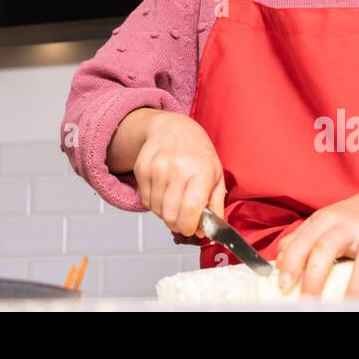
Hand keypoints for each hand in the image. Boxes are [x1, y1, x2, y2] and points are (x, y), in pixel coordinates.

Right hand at [133, 111, 224, 237]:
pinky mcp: (141, 169)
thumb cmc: (197, 152)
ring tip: (174, 200)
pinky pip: (145, 201)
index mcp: (200, 171)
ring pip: (156, 210)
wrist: (172, 128)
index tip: (193, 228)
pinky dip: (154, 203)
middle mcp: (176, 168)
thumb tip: (209, 231)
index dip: (190, 226)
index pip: (190, 208)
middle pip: (171, 214)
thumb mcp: (216, 175)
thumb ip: (216, 205)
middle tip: (184, 219)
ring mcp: (156, 168)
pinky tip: (163, 191)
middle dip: (178, 224)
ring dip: (165, 213)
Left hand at [275, 192, 358, 298]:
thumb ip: (299, 240)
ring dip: (356, 283)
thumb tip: (279, 263)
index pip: (306, 240)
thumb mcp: (320, 224)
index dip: (293, 263)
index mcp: (327, 219)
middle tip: (308, 300)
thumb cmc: (348, 221)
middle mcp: (350, 224)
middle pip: (329, 246)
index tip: (284, 284)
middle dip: (315, 275)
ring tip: (346, 304)